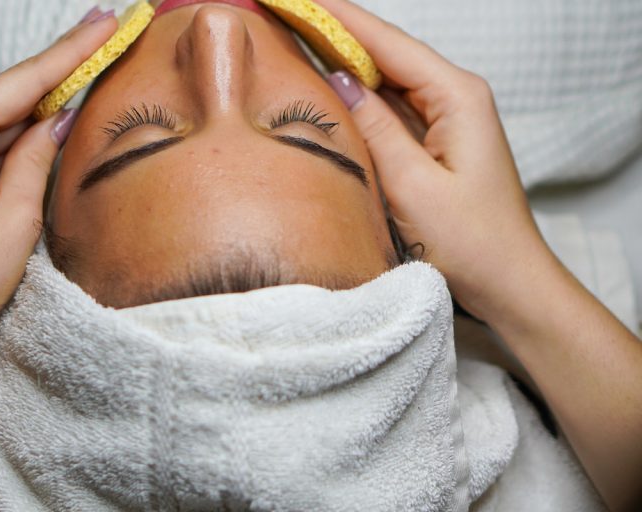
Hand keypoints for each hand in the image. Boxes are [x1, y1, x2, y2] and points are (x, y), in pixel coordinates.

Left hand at [0, 12, 117, 361]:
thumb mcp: (16, 219)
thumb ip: (37, 158)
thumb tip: (57, 119)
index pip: (24, 81)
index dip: (72, 51)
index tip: (104, 22)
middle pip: (8, 93)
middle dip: (59, 72)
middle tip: (103, 39)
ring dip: (39, 107)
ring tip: (87, 81)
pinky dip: (14, 136)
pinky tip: (46, 126)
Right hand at [317, 0, 552, 322]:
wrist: (509, 284)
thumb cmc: (471, 243)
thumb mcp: (411, 186)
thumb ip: (374, 128)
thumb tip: (337, 79)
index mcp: (457, 96)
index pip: (387, 43)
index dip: (339, 18)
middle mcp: (455, 98)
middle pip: (386, 54)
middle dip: (337, 34)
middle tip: (288, 16)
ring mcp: (446, 120)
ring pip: (387, 81)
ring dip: (345, 63)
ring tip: (297, 42)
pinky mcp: (436, 143)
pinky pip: (392, 110)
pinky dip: (360, 99)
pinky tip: (330, 90)